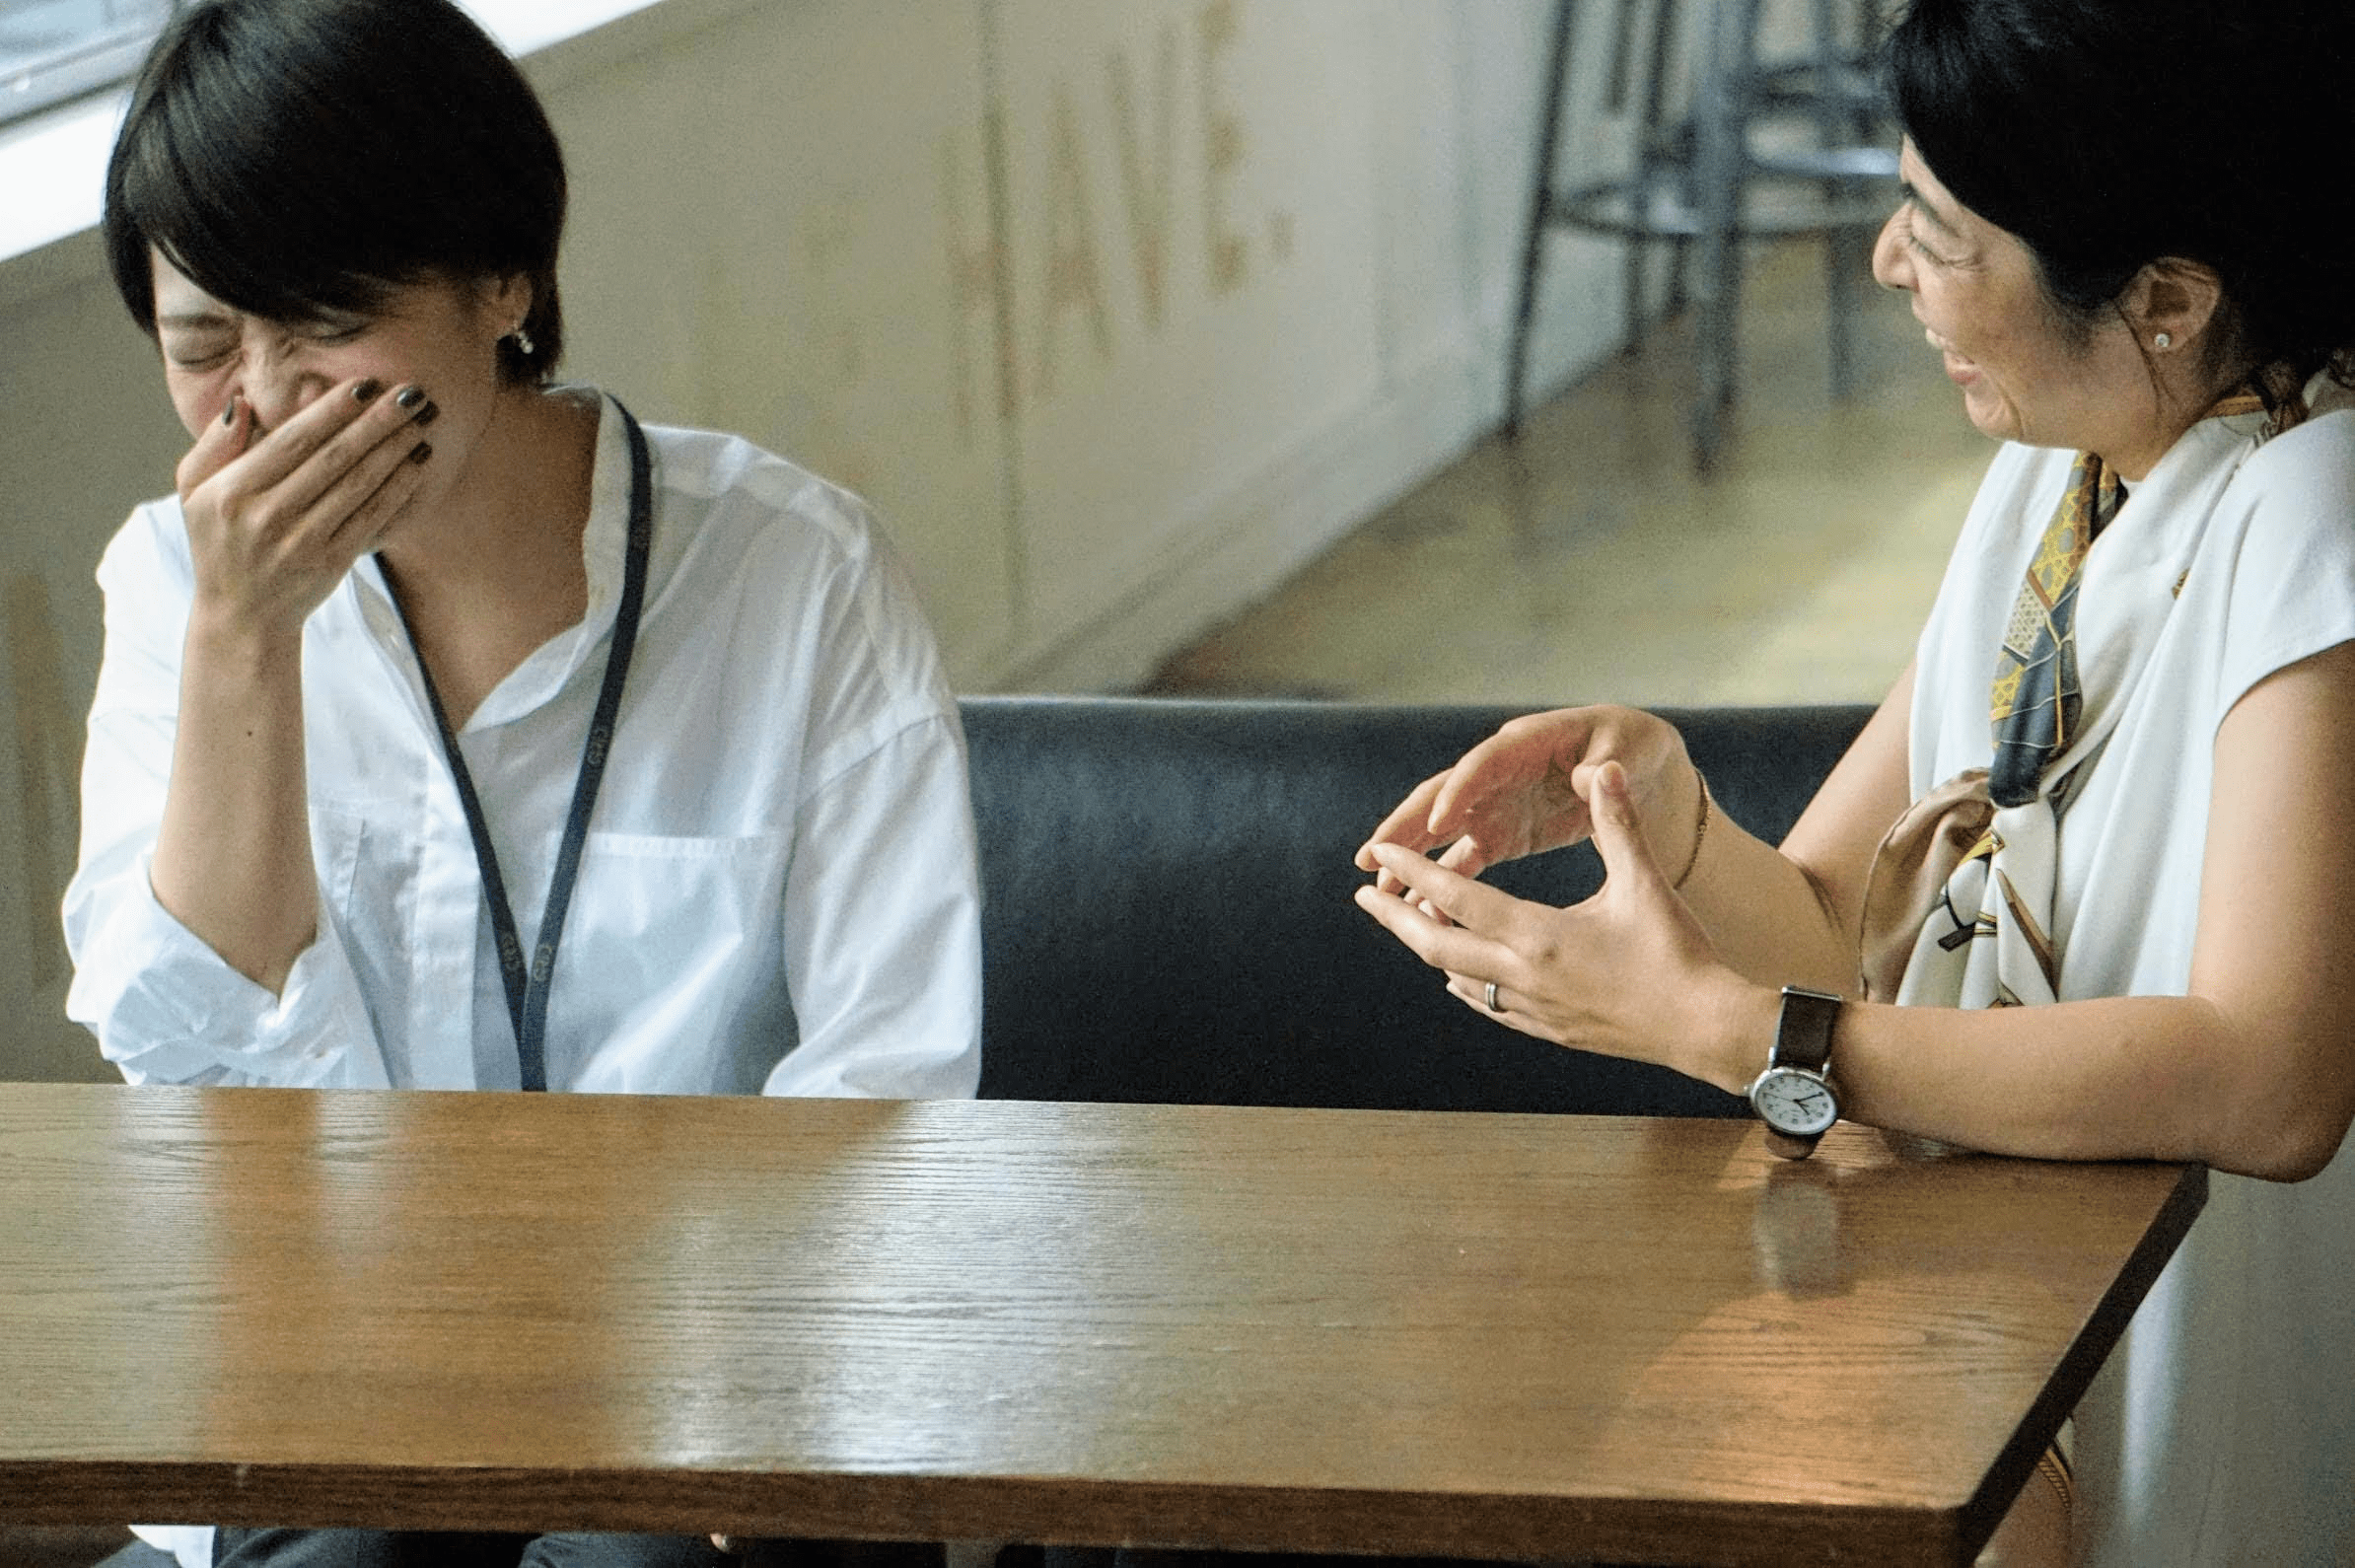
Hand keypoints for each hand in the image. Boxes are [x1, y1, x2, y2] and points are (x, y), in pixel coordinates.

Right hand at [176, 378, 437, 639]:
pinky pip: (371, 517)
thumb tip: (244, 403)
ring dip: (395, 450)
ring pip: (358, 485)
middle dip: (377, 422)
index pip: (292, 441)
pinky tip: (419, 462)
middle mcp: (267, 516)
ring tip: (423, 420)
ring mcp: (302, 542)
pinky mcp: (331, 562)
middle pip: (333, 458)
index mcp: (232, 491)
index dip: (332, 410)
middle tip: (412, 392)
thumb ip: (215, 445)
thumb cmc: (218, 540)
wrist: (241, 614)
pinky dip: (398, 488)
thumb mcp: (194, 491)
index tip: (366, 383)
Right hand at [1354, 706, 1698, 896]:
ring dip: (1409, 858)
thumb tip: (1595, 774)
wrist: (1641, 769)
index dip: (1461, 791)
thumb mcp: (1629, 749)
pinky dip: (1440, 880)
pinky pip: (1462, 856)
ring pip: (1441, 829)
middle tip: (1372, 855)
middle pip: (1442, 795)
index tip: (1439, 821)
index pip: (1484, 765)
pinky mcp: (1502, 832)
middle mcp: (1499, 772)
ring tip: (1377, 890)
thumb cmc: (1635, 749)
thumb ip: (1608, 765)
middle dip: (1407, 824)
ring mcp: (1495, 803)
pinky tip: (1415, 908)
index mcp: (1527, 744)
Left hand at [1355, 760, 1753, 1085]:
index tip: (1382, 854)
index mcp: (1540, 934)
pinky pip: (1487, 1005)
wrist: (1703, 1028)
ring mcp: (1533, 1009)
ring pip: (1458, 978)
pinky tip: (1458, 975)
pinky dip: (1463, 982)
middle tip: (1366, 894)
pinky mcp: (1548, 1030)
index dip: (1415, 872)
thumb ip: (1619, 824)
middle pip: (1436, 945)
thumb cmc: (1677, 952)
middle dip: (1396, 917)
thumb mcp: (1646, 882)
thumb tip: (1604, 768)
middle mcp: (1524, 975)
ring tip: (1410, 924)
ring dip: (1429, 949)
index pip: (1458, 897)